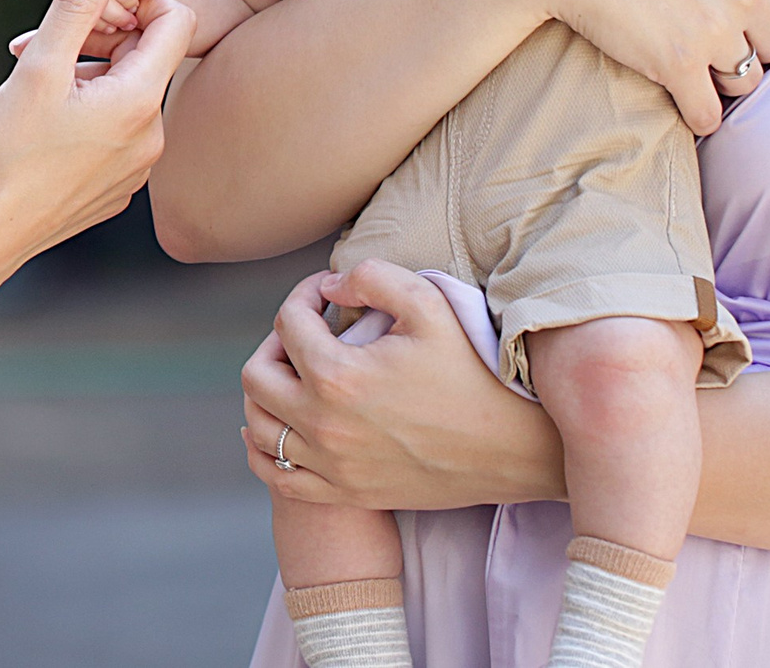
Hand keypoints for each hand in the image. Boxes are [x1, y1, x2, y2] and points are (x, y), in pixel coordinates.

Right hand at [0, 0, 194, 270]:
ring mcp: (140, 169)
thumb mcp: (39, 66)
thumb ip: (76, 2)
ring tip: (43, 98)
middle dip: (107, 44)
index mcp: (143, 100)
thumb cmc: (7, 150)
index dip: (136, 3)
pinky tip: (48, 135)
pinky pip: (119, 136)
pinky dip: (92, 121)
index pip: (176, 21)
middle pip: (150, 59)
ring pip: (132, 98)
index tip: (90, 14)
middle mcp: (155, 136)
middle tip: (53, 56)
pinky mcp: (119, 191)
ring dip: (96, 83)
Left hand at [239, 261, 561, 511]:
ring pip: (257, 428)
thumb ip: (372, 277)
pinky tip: (286, 424)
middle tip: (308, 332)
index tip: (327, 294)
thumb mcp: (431, 304)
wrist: (512, 447)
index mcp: (338, 376)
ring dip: (267, 392)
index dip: (303, 295)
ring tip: (298, 373)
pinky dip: (265, 448)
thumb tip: (329, 288)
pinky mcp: (345, 493)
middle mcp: (323, 426)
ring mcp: (332, 466)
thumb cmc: (474, 371)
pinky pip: (276, 476)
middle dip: (275, 343)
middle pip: (257, 376)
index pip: (287, 322)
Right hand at [516, 0, 769, 132]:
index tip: (749, 21)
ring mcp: (714, 29)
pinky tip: (682, 102)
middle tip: (711, 43)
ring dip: (722, 81)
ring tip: (692, 67)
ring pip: (747, 82)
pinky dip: (698, 114)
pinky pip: (709, 114)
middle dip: (749, 48)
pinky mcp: (677, 64)